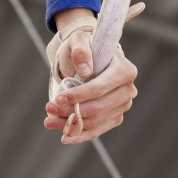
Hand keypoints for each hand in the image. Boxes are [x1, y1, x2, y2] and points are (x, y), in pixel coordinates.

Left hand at [44, 24, 138, 144]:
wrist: (87, 59)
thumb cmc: (83, 47)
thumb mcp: (78, 41)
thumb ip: (81, 51)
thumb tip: (86, 71)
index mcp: (125, 70)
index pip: (100, 88)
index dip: (79, 95)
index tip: (58, 98)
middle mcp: (128, 90)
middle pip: (98, 108)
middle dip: (71, 111)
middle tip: (48, 108)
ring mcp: (122, 106)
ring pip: (96, 122)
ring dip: (71, 124)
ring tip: (49, 121)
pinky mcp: (115, 117)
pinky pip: (97, 130)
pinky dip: (80, 135)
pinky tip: (65, 136)